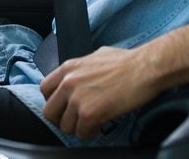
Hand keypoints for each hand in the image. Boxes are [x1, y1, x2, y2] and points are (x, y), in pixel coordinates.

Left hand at [40, 46, 162, 139]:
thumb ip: (82, 68)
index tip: (63, 106)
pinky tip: (100, 125)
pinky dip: (90, 132)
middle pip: (49, 112)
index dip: (54, 101)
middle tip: (75, 119)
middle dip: (62, 118)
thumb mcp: (96, 56)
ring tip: (91, 122)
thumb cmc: (127, 61)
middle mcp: (68, 82)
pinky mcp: (89, 113)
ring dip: (78, 127)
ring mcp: (77, 99)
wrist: (144, 68)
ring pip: (65, 126)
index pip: (44, 89)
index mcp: (69, 68)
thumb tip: (82, 75)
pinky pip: (81, 133)